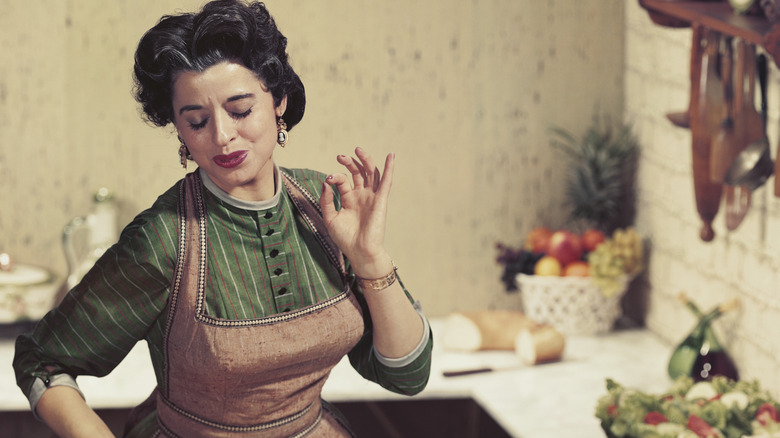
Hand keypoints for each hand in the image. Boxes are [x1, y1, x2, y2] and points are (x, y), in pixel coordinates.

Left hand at [320, 147, 393, 277]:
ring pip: (372, 173)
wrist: (360, 252)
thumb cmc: (345, 238)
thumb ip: (326, 200)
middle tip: (340, 156)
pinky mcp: (381, 200)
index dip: (335, 177)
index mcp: (349, 199)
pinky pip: (386, 182)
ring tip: (358, 150)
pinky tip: (391, 156)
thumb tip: (326, 182)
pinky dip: (389, 168)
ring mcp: (372, 197)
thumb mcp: (330, 217)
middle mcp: (361, 196)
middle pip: (359, 173)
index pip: (343, 181)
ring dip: (366, 160)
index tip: (328, 179)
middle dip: (350, 162)